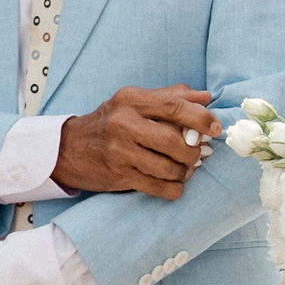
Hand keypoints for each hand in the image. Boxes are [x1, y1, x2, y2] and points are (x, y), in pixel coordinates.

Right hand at [52, 84, 220, 198]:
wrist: (69, 148)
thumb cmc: (111, 121)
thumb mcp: (135, 100)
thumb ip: (171, 96)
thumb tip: (207, 97)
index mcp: (132, 99)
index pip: (174, 106)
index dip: (201, 118)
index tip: (216, 128)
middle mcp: (124, 123)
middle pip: (174, 140)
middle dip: (193, 151)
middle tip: (197, 154)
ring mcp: (120, 151)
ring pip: (168, 167)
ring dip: (184, 171)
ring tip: (184, 169)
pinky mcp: (119, 175)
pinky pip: (158, 187)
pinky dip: (173, 189)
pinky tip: (174, 184)